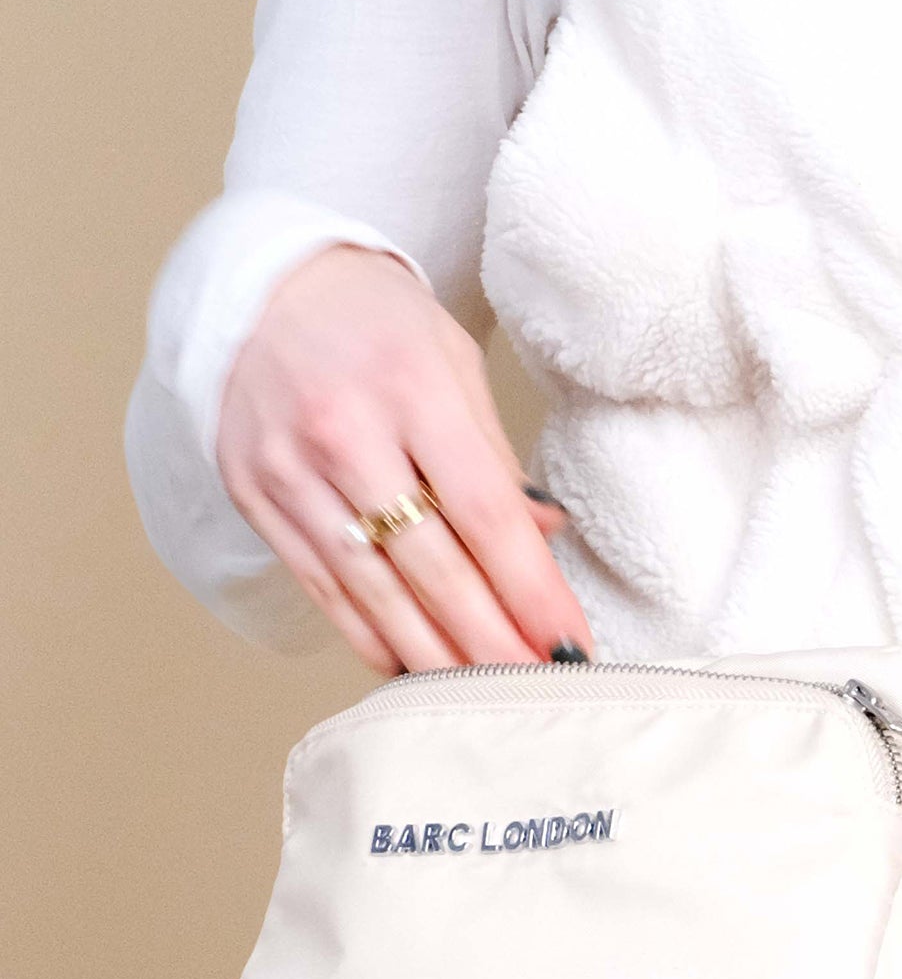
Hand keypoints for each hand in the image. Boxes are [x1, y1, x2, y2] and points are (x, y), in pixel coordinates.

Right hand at [216, 245, 593, 674]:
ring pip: (372, 589)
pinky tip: (409, 667)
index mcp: (411, 389)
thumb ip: (495, 454)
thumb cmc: (378, 324)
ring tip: (483, 693)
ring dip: (434, 653)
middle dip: (490, 639)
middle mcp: (345, 434)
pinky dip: (368, 633)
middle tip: (535, 685)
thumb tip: (545, 534)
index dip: (530, 589)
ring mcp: (291, 471)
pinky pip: (322, 585)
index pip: (484, 513)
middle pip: (430, 564)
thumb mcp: (452, 362)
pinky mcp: (256, 496)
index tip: (568, 644)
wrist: (264, 285)